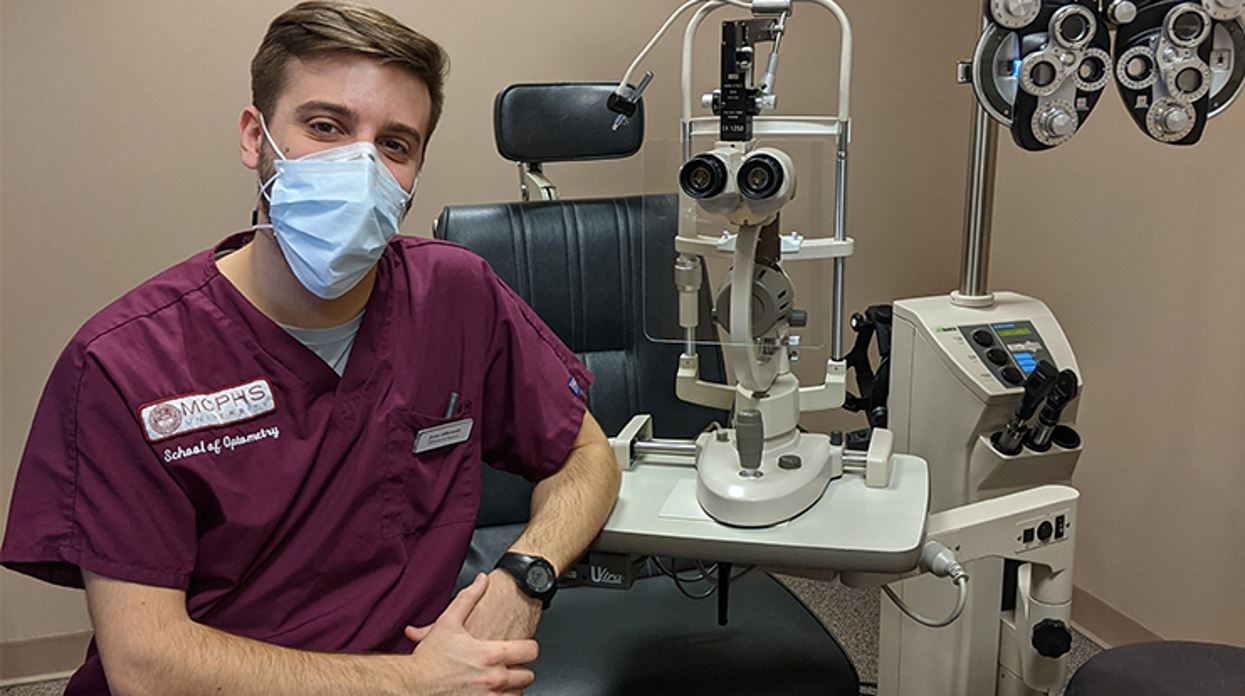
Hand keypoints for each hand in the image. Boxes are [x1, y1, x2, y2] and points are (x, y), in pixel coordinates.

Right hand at [404, 573, 538, 694]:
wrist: (412, 685)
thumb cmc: (429, 658)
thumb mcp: (448, 622)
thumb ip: (468, 598)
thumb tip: (482, 581)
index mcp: (491, 655)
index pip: (530, 651)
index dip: (528, 648)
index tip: (524, 649)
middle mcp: (494, 679)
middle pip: (527, 677)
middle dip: (520, 671)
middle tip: (511, 667)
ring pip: (517, 695)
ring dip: (511, 689)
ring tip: (500, 682)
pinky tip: (490, 693)